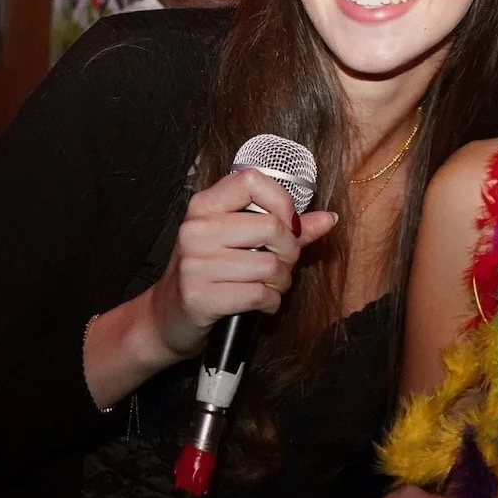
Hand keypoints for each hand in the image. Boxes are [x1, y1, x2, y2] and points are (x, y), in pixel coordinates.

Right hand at [138, 168, 337, 362]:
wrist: (168, 316)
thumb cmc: (210, 273)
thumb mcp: (239, 242)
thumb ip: (285, 228)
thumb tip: (329, 218)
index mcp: (204, 206)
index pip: (252, 181)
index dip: (282, 202)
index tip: (287, 224)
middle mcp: (196, 229)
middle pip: (271, 226)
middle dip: (290, 252)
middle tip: (282, 264)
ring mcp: (195, 263)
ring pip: (270, 265)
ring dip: (281, 282)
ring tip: (270, 286)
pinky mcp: (199, 296)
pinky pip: (259, 295)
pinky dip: (271, 303)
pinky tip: (262, 303)